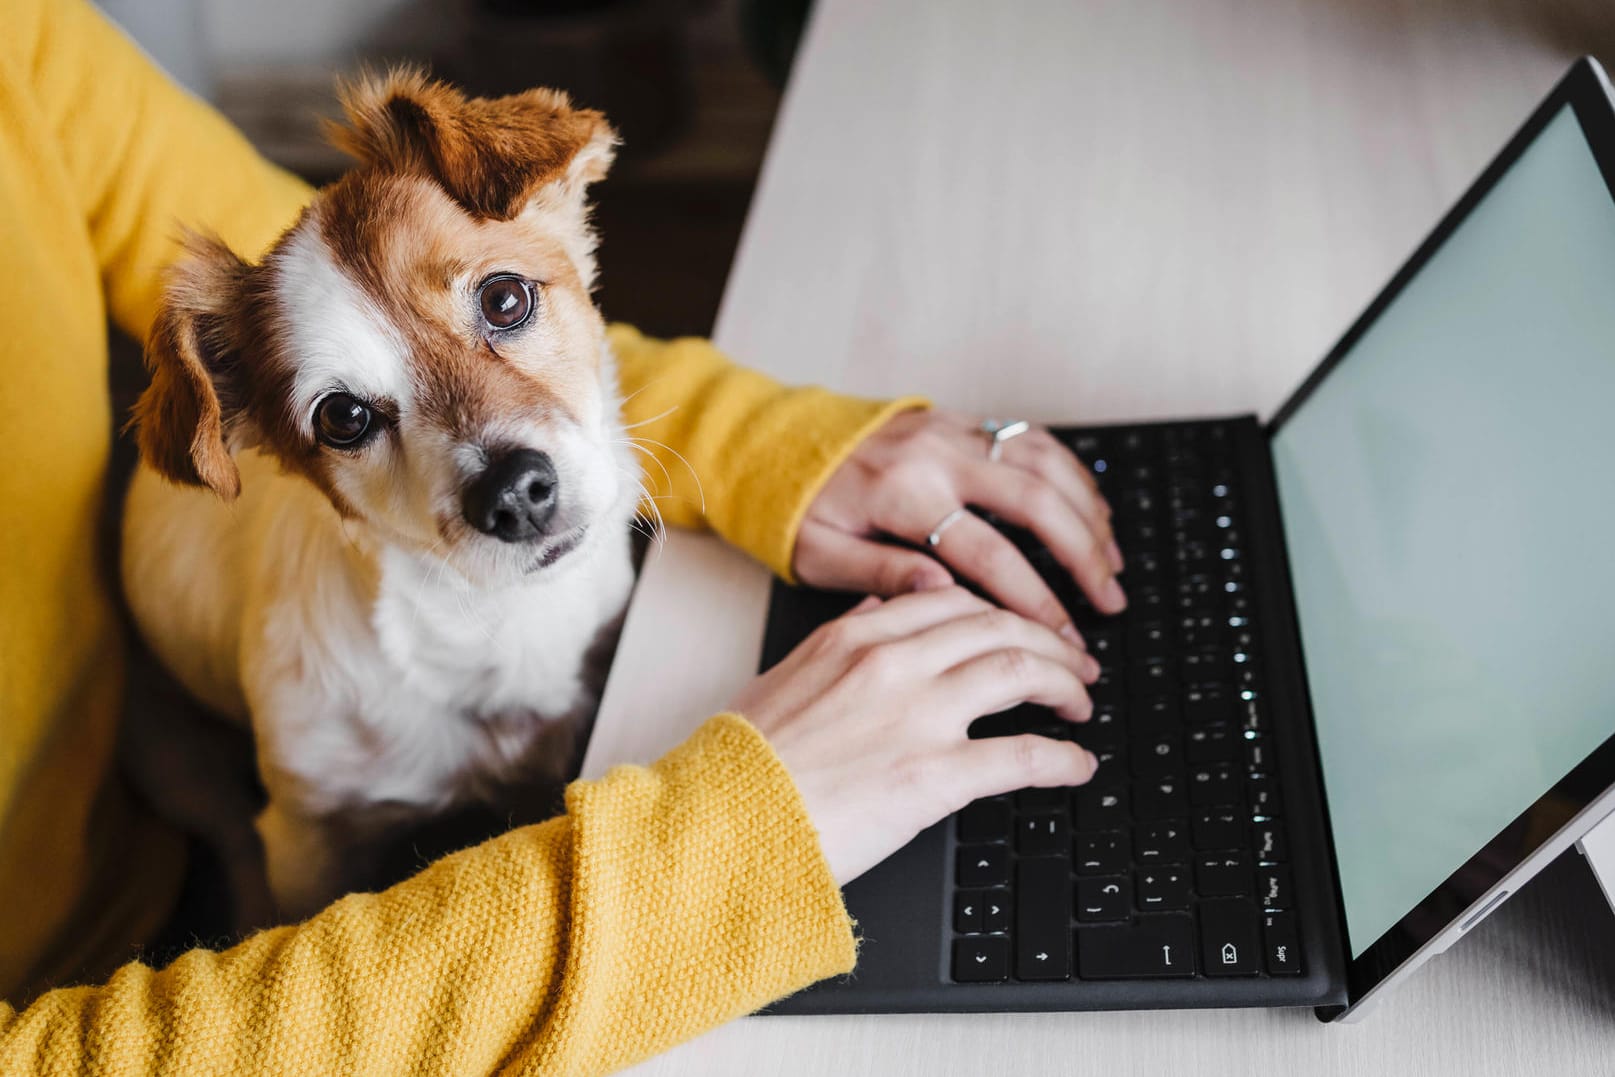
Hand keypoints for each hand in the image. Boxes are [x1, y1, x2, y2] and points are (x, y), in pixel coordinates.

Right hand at [731, 587, 1100, 884]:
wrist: (723, 819)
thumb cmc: (745, 762)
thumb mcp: (787, 676)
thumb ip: (843, 636)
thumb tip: (885, 605)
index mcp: (855, 636)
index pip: (951, 600)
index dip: (998, 612)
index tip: (1017, 628)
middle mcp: (892, 664)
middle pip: (998, 627)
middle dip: (1047, 640)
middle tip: (1071, 662)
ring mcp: (917, 716)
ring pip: (1020, 671)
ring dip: (1063, 685)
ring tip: (1079, 702)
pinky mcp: (935, 776)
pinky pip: (1022, 755)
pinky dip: (1062, 758)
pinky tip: (1076, 765)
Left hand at [794, 409, 1125, 643]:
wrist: (777, 442)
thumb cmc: (797, 510)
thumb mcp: (819, 555)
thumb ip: (882, 575)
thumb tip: (945, 594)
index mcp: (903, 497)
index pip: (989, 555)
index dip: (1036, 600)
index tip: (1064, 638)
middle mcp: (936, 457)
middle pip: (1034, 502)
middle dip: (1082, 556)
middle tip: (1110, 602)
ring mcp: (952, 431)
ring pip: (1043, 464)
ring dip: (1088, 513)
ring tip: (1112, 562)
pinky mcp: (959, 420)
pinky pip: (1031, 439)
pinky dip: (1070, 474)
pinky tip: (1089, 509)